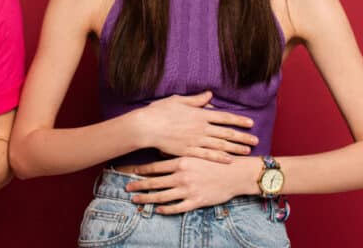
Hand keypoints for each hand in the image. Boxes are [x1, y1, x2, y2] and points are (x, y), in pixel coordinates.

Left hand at [125, 156, 255, 213]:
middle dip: (138, 185)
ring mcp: (188, 190)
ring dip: (147, 199)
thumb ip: (179, 153)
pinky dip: (166, 210)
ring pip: (162, 196)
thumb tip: (162, 152)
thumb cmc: (216, 160)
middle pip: (154, 182)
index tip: (130, 172)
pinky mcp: (196, 201)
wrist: (236, 174)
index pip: (155, 167)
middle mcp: (182, 176)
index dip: (141, 170)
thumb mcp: (197, 152)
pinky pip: (177, 207)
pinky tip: (157, 210)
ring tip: (136, 200)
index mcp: (181, 162)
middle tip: (126, 188)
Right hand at [133, 91, 257, 162]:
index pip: (224, 117)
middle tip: (256, 140)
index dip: (238, 120)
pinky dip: (219, 157)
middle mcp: (201, 128)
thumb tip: (210, 95)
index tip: (250, 123)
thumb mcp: (178, 100)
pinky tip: (229, 160)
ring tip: (247, 151)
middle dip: (243, 137)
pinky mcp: (188, 151)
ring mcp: (195, 141)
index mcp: (199, 114)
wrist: (146, 127)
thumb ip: (195, 99)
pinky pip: (207, 155)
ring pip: (220, 145)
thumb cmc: (160, 111)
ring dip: (235, 148)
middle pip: (226, 133)